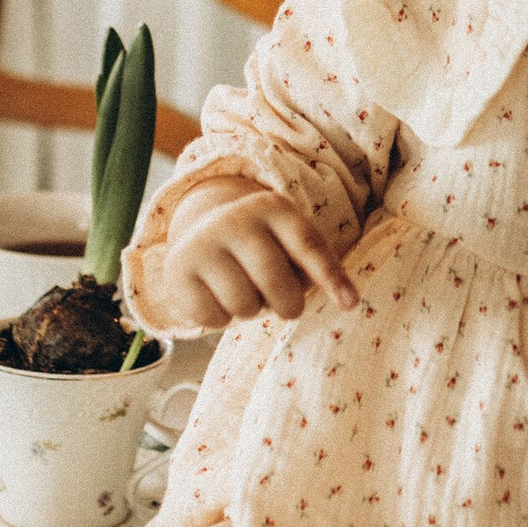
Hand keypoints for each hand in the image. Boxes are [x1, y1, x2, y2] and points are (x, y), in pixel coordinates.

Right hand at [145, 180, 358, 330]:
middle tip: (287, 306)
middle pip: (275, 283)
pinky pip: (213, 319)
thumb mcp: (291, 240)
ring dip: (252, 310)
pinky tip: (220, 297)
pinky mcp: (178, 271)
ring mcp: (202, 243)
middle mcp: (235, 219)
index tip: (350, 305)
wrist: (203, 227)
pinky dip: (223, 318)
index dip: (330, 277)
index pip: (307, 245)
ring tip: (247, 291)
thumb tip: (348, 302)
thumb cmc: (265, 243)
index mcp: (273, 207)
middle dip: (289, 305)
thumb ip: (318, 264)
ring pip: (243, 306)